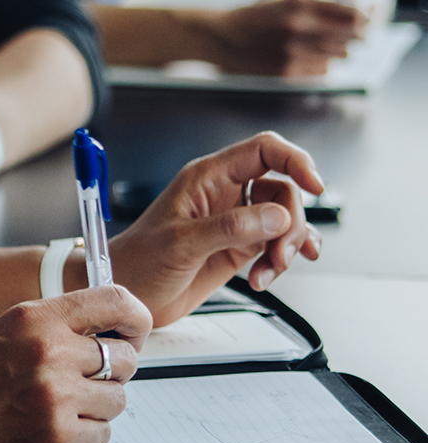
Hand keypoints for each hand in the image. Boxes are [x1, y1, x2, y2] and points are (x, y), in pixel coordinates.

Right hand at [0, 286, 149, 442]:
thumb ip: (50, 328)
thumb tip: (107, 331)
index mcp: (32, 317)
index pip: (116, 300)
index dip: (133, 319)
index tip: (130, 333)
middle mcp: (48, 351)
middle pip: (125, 357)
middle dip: (109, 373)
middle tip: (76, 383)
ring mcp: (56, 397)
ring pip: (118, 401)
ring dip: (93, 409)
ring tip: (49, 411)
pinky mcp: (59, 440)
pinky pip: (102, 436)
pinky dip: (80, 439)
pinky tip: (43, 433)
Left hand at [109, 132, 322, 325]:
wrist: (126, 291)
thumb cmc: (139, 260)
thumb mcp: (182, 243)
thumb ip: (231, 228)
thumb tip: (277, 217)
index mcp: (207, 178)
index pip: (263, 150)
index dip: (295, 160)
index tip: (316, 186)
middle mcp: (224, 194)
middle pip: (283, 189)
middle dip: (292, 222)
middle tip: (280, 254)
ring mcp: (234, 220)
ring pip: (284, 219)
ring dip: (289, 245)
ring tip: (271, 270)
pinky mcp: (239, 246)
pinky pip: (277, 243)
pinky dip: (283, 260)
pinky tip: (269, 275)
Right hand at [194, 0, 365, 76]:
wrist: (219, 36)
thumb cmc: (255, 16)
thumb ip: (321, 7)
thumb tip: (360, 18)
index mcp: (299, 4)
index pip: (351, 15)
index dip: (364, 19)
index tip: (366, 22)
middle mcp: (298, 28)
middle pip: (349, 38)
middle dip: (352, 38)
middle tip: (350, 36)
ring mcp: (292, 52)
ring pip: (337, 57)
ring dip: (334, 52)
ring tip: (317, 46)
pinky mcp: (286, 72)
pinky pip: (321, 72)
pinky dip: (320, 65)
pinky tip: (304, 58)